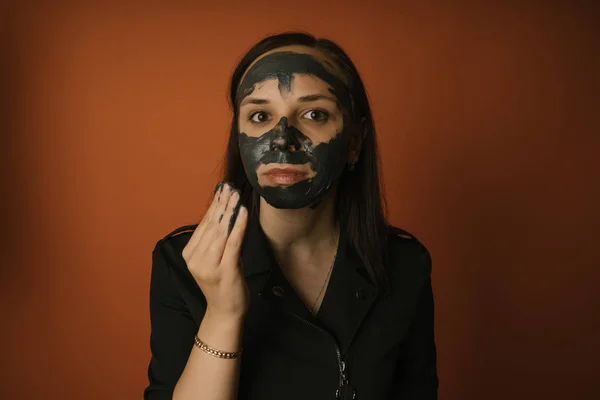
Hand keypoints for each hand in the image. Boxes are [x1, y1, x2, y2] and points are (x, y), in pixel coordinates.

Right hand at [182, 182, 249, 319]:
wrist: (225, 312)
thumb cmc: (223, 283)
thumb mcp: (215, 259)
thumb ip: (216, 239)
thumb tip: (223, 212)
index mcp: (189, 255)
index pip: (204, 225)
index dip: (214, 206)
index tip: (222, 190)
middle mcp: (195, 260)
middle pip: (211, 226)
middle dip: (222, 205)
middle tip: (231, 188)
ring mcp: (208, 266)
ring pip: (220, 232)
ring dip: (230, 211)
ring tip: (236, 196)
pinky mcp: (224, 271)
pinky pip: (232, 243)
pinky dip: (238, 226)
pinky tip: (243, 213)